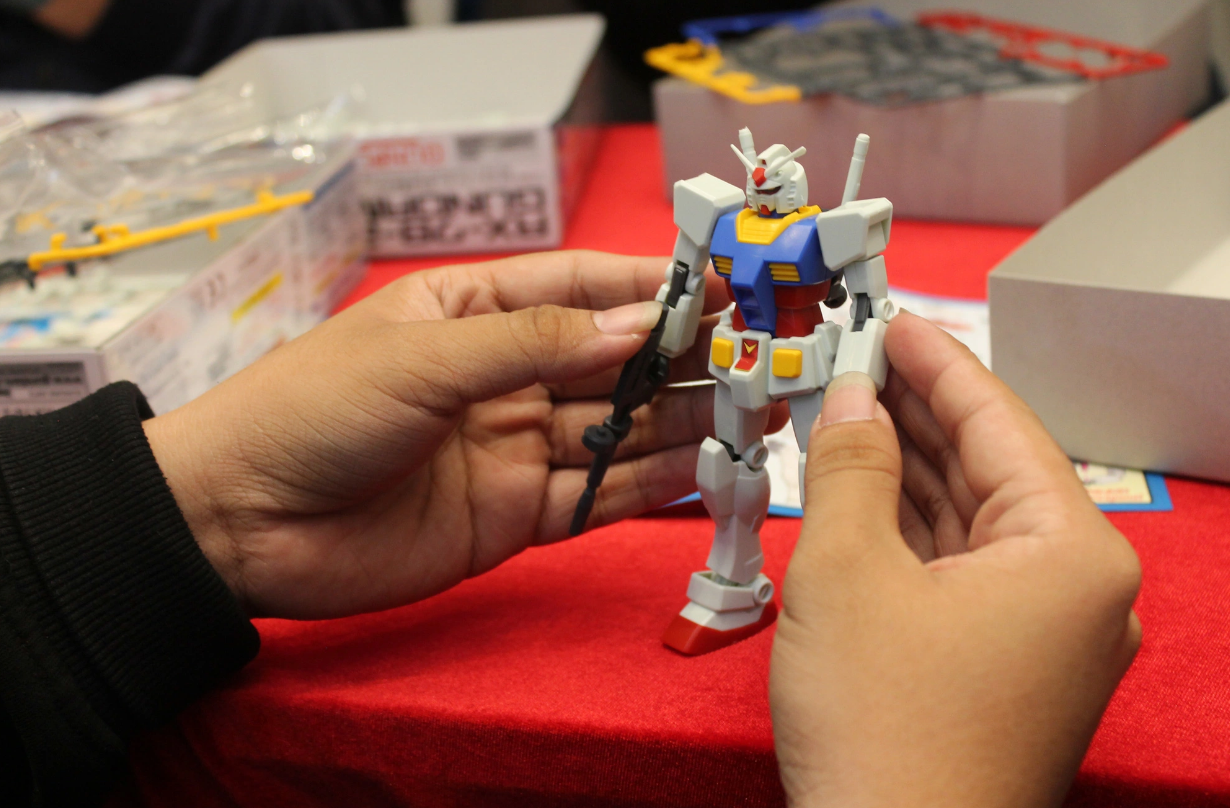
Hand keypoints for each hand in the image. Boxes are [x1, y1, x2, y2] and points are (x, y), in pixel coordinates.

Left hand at [144, 251, 753, 618]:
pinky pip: (594, 496)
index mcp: (473, 312)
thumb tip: (643, 324)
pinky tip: (703, 473)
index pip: (578, 286)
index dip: (649, 285)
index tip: (720, 286)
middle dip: (681, 359)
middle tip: (760, 357)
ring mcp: (511, 447)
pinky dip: (647, 487)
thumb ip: (537, 343)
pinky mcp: (514, 516)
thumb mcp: (424, 356)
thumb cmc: (316, 409)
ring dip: (680, 423)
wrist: (241, 524)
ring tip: (754, 415)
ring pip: (614, 430)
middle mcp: (502, 376)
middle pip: (610, 362)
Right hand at [771, 311, 1141, 807]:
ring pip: (969, 520)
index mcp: (1071, 553)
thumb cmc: (881, 728)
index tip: (891, 318)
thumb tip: (853, 397)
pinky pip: (958, 570)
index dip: (936, 362)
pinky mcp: (1005, 666)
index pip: (1000, 423)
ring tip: (847, 412)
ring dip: (905, 469)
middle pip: (988, 468)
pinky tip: (860, 492)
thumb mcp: (847, 570)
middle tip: (855, 357)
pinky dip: (907, 529)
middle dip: (916, 413)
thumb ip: (851, 465)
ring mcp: (1045, 634)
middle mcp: (1077, 590)